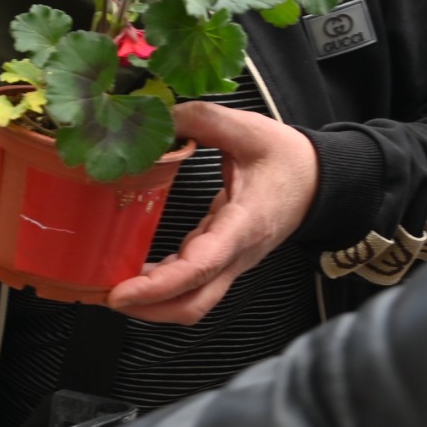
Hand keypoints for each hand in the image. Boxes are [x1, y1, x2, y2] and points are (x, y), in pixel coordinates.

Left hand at [106, 102, 317, 323]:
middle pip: (192, 304)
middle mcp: (236, 255)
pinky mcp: (223, 258)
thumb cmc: (289, 160)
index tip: (123, 292)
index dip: (158, 286)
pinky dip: (161, 285)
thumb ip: (203, 119)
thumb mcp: (249, 130)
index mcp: (242, 226)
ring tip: (109, 287)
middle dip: (147, 310)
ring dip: (152, 303)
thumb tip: (160, 117)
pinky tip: (135, 271)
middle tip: (105, 295)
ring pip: (192, 301)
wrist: (320, 181)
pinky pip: (191, 283)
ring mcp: (231, 262)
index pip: (199, 267)